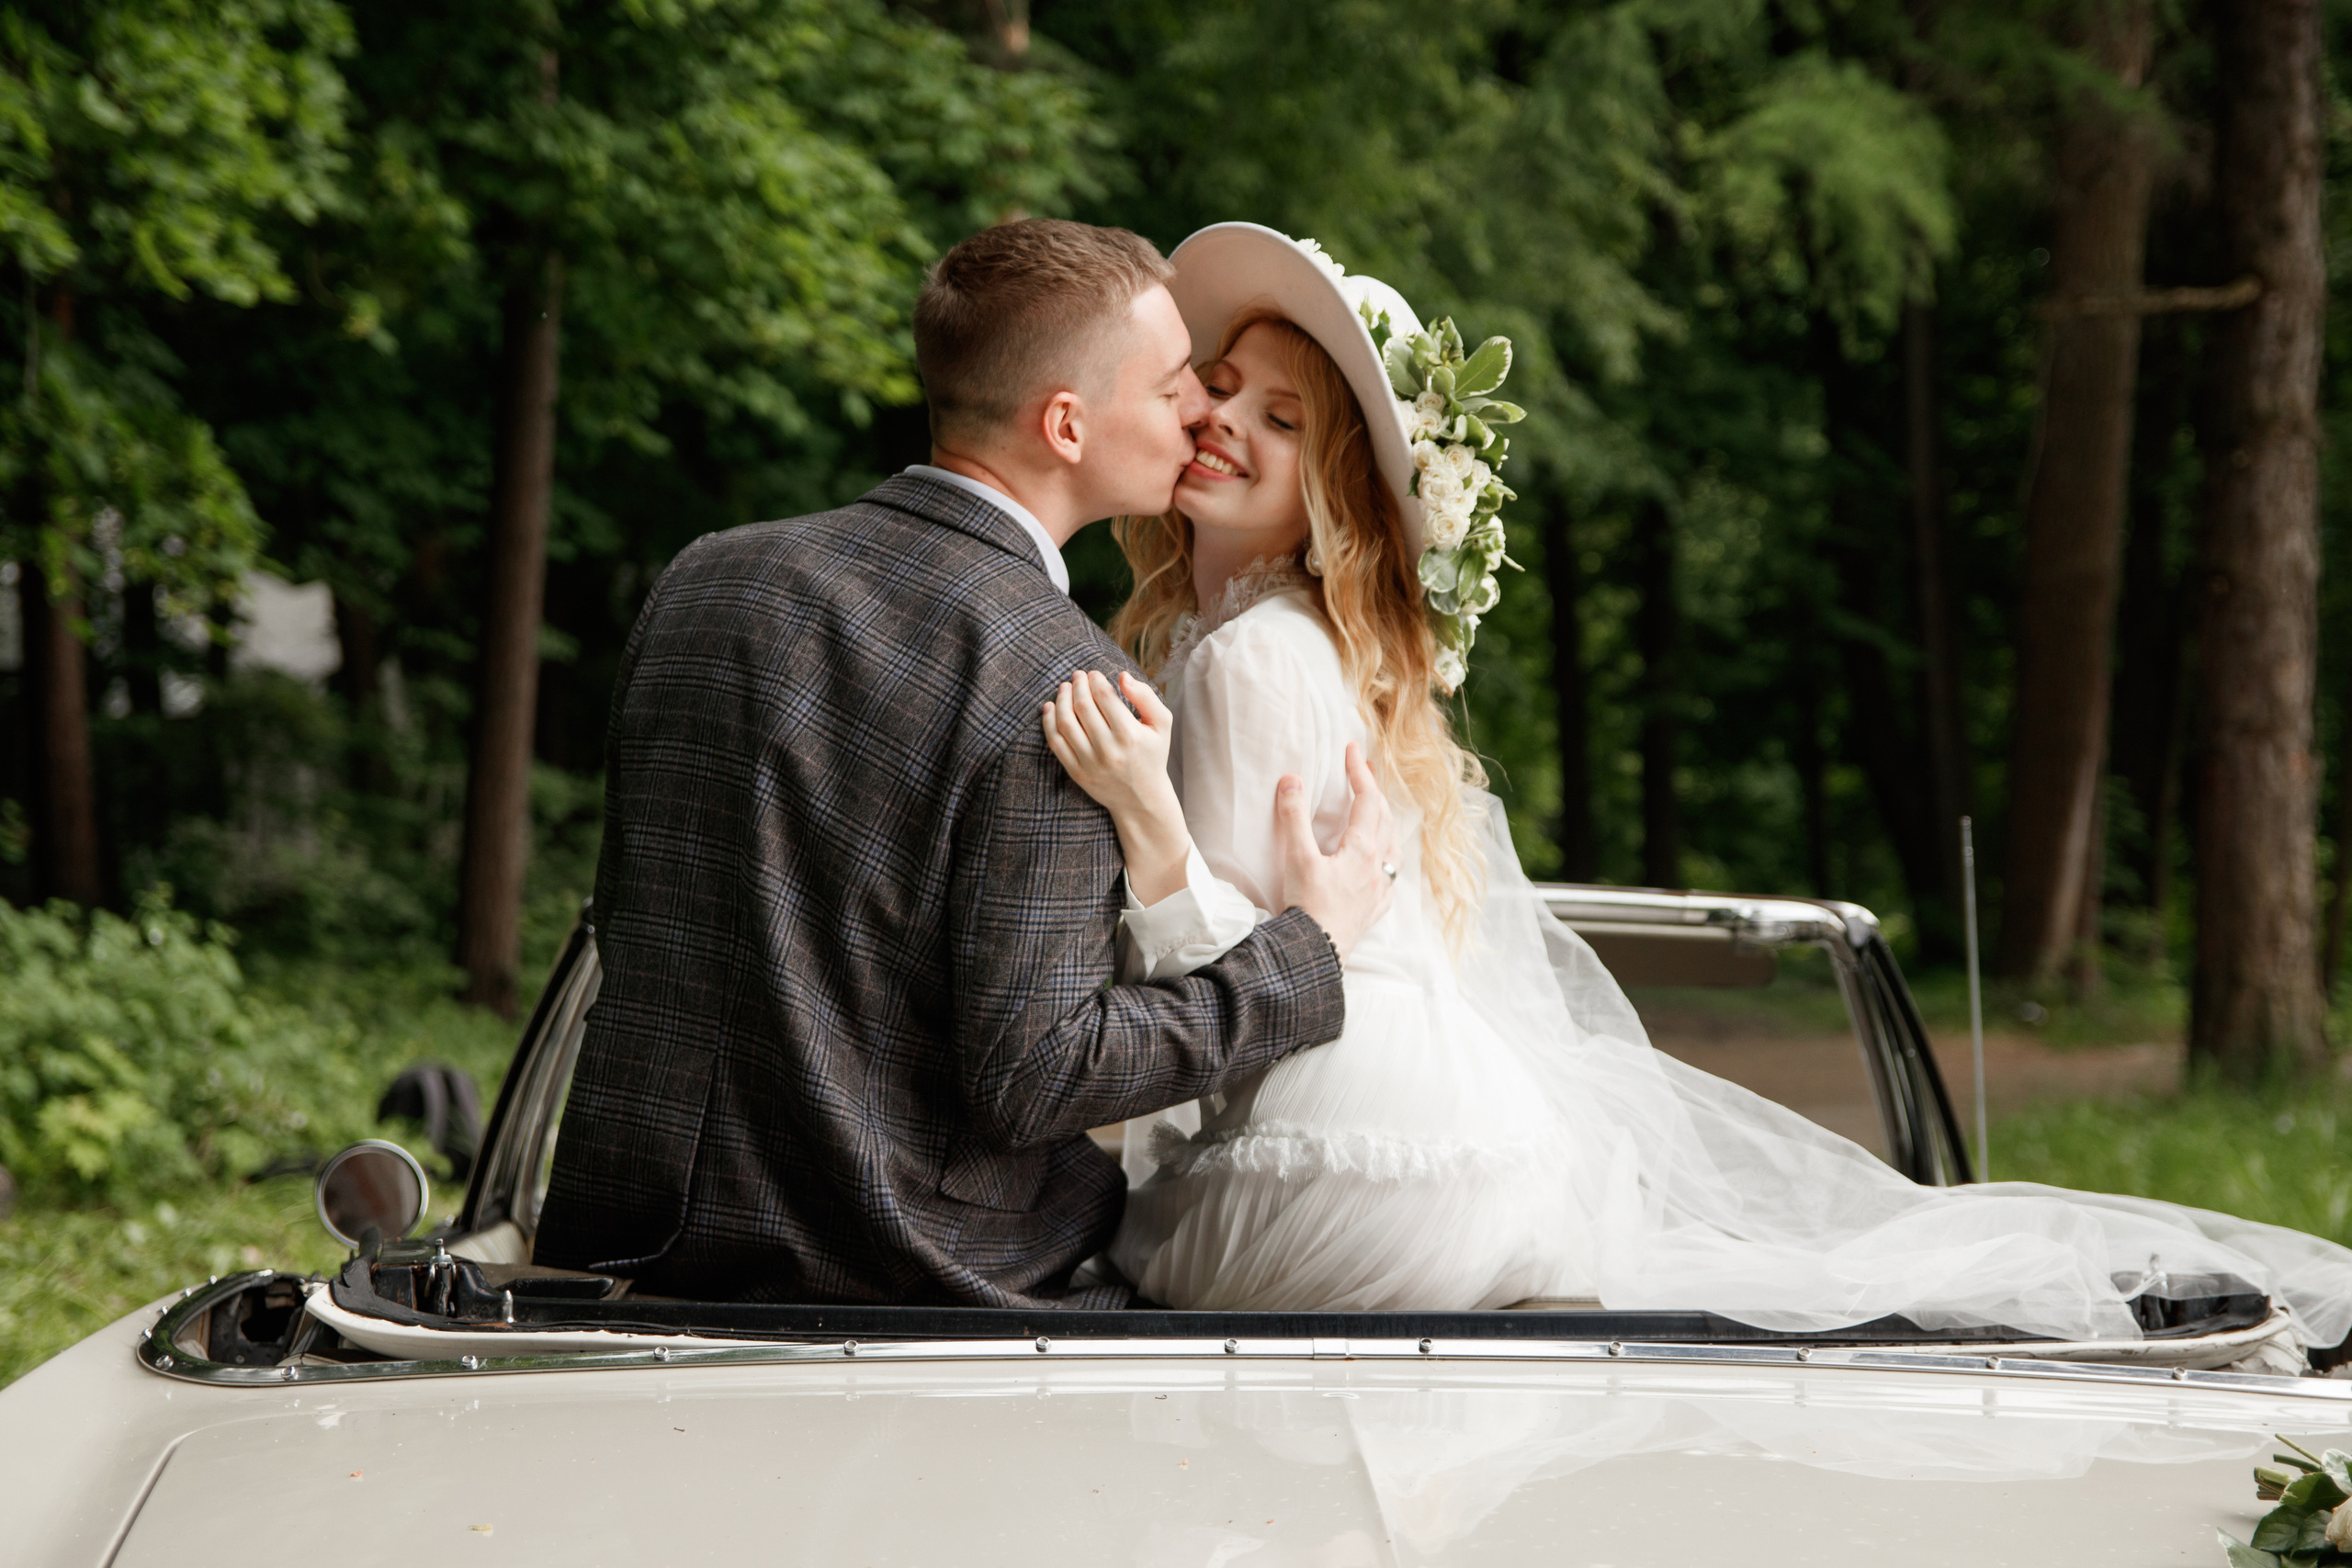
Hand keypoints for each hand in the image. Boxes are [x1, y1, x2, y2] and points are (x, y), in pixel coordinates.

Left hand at [1043, 670, 1191, 904]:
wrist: (1141, 799)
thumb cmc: (1152, 754)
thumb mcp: (1161, 725)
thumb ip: (1145, 696)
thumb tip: (1121, 676)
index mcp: (1130, 735)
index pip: (1104, 697)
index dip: (1095, 680)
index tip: (1093, 674)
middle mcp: (1108, 749)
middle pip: (1082, 706)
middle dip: (1077, 685)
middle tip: (1077, 676)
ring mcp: (1090, 762)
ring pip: (1065, 723)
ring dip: (1061, 700)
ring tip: (1064, 688)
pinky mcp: (1076, 772)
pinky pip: (1055, 742)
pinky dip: (1049, 722)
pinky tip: (1050, 707)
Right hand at [1273, 741, 1398, 960]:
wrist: (1316, 953)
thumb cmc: (1307, 906)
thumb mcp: (1296, 858)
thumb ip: (1294, 817)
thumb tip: (1292, 779)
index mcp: (1362, 849)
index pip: (1367, 799)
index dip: (1360, 771)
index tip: (1353, 748)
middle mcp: (1378, 866)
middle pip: (1384, 818)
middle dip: (1374, 790)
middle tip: (1363, 770)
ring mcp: (1379, 890)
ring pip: (1393, 847)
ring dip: (1386, 822)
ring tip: (1378, 812)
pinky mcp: (1374, 910)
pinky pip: (1390, 878)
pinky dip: (1387, 860)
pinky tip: (1382, 866)